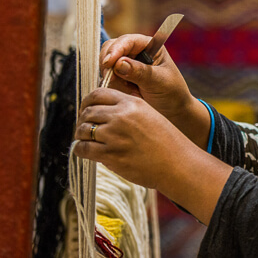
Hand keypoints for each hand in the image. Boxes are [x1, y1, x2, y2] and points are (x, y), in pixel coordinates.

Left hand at [74, 87, 229, 222]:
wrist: (177, 163)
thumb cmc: (165, 141)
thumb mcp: (149, 115)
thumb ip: (126, 110)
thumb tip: (100, 112)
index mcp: (132, 103)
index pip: (98, 94)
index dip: (87, 102)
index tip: (86, 110)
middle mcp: (122, 116)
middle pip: (88, 112)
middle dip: (82, 120)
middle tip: (84, 128)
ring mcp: (115, 135)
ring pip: (83, 130)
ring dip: (80, 135)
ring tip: (85, 140)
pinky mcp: (111, 154)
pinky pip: (83, 148)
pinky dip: (80, 150)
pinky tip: (85, 151)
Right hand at [99, 34, 208, 145]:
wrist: (172, 111)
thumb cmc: (172, 93)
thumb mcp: (159, 82)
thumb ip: (140, 72)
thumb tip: (119, 63)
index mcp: (150, 46)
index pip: (127, 40)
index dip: (116, 49)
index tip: (108, 63)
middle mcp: (136, 52)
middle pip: (110, 49)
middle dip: (110, 65)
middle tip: (114, 81)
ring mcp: (126, 64)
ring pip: (106, 65)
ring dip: (113, 79)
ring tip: (132, 91)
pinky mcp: (119, 77)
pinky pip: (107, 79)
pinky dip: (113, 87)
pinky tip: (128, 93)